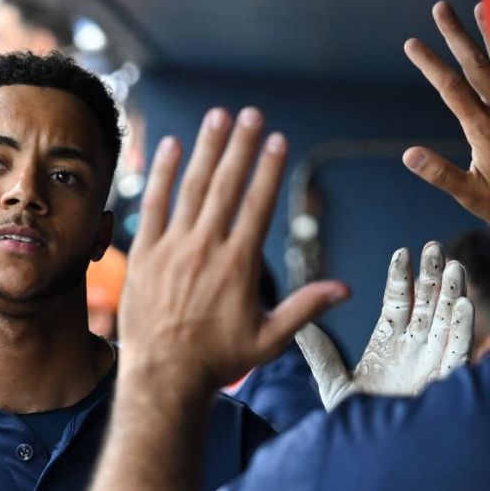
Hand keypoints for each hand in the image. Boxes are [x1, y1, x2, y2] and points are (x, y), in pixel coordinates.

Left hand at [118, 107, 348, 395]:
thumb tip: (345, 290)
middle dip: (240, 146)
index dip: (268, 169)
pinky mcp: (144, 254)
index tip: (277, 139)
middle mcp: (205, 249)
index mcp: (238, 265)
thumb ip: (305, 309)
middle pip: (226, 186)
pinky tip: (172, 146)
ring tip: (217, 117)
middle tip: (250, 113)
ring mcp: (172, 249)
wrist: (163, 377)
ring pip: (191, 188)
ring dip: (206, 150)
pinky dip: (162, 174)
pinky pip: (153, 206)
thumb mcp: (270, 339)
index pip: (257, 205)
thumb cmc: (218, 361)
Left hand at [296, 242, 473, 409]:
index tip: (403, 252)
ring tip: (454, 267)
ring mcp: (432, 362)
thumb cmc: (357, 420)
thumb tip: (297, 325)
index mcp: (389, 342)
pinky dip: (462, 329)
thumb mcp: (333, 382)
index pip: (399, 301)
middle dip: (432, 276)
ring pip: (447, 320)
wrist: (372, 454)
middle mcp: (414, 347)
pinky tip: (465, 305)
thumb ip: (319, 352)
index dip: (402, 277)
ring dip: (452, 294)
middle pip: (428, 303)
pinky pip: (458, 352)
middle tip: (435, 247)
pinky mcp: (445, 382)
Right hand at [403, 1, 489, 229]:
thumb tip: (408, 155)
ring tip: (478, 7)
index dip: (430, 64)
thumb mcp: (470, 194)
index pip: (452, 88)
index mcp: (484, 128)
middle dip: (456, 35)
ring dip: (489, 34)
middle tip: (439, 8)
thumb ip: (440, 173)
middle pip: (476, 65)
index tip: (412, 44)